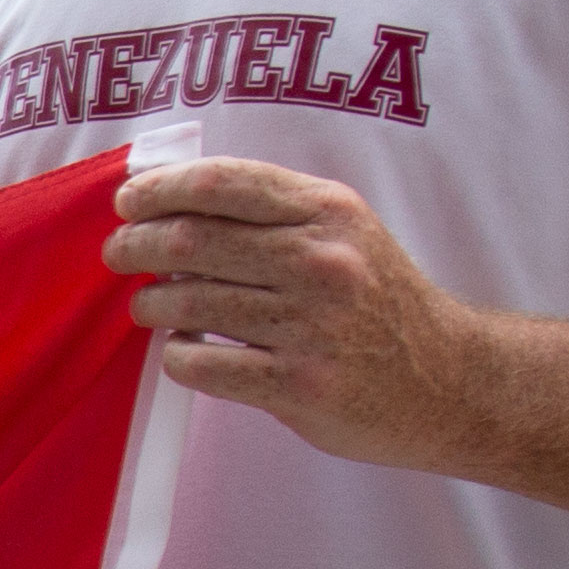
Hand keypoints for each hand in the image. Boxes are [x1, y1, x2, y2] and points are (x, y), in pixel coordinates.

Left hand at [103, 158, 494, 469]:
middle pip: (192, 240)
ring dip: (149, 303)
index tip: (128, 201)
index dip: (160, 188)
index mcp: (328, 212)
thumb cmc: (381, 302)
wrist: (450, 383)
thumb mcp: (346, 234)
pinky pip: (202, 365)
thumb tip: (172, 203)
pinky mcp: (299, 386)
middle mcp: (321, 262)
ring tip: (148, 305)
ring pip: (188, 302)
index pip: (222, 183)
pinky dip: (177, 355)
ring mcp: (311, 326)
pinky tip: (184, 349)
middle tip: (118, 253)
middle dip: (135, 244)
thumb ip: (275, 213)